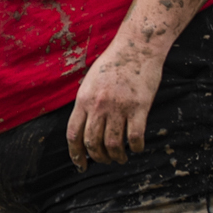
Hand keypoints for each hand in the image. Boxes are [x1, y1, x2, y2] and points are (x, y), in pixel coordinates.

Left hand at [65, 40, 165, 169]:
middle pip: (92, 143)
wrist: (137, 47)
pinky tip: (136, 148)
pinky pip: (135, 136)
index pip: (73, 134)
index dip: (75, 154)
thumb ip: (85, 104)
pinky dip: (135, 148)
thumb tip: (84, 126)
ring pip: (113, 144)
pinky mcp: (139, 107)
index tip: (80, 165)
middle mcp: (98, 106)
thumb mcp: (89, 82)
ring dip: (116, 156)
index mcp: (83, 100)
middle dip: (98, 157)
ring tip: (120, 158)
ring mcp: (119, 107)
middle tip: (105, 160)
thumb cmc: (113, 64)